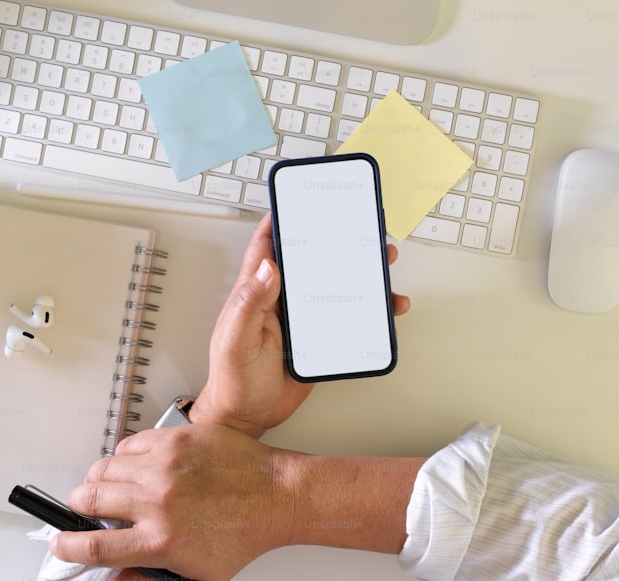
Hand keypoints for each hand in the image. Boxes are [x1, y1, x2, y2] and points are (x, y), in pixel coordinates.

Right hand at [54, 425, 292, 580]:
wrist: (276, 495)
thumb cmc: (243, 532)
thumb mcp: (195, 574)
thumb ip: (147, 577)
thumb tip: (112, 579)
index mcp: (161, 539)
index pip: (94, 546)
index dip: (68, 546)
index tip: (61, 542)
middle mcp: (159, 500)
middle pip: (89, 498)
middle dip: (77, 506)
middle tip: (84, 510)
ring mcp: (166, 464)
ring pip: (105, 467)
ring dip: (99, 480)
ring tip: (110, 488)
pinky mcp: (177, 438)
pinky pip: (132, 443)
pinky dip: (126, 456)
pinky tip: (136, 466)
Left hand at [190, 214, 409, 437]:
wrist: (249, 418)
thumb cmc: (233, 380)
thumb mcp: (235, 340)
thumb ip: (248, 304)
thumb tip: (268, 267)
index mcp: (255, 292)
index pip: (267, 245)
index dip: (281, 218)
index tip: (302, 198)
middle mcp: (280, 300)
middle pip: (310, 259)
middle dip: (335, 240)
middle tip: (360, 227)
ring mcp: (301, 318)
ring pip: (334, 284)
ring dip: (359, 272)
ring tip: (383, 261)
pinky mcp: (319, 338)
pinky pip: (347, 317)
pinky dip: (369, 311)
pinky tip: (385, 309)